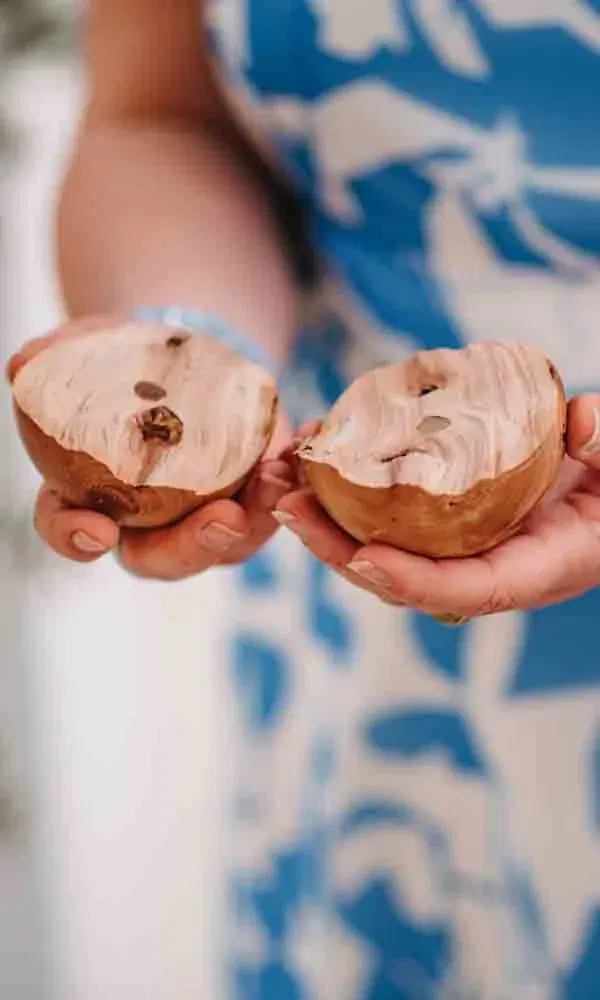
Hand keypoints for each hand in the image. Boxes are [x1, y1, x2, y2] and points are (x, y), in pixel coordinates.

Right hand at [7, 317, 293, 579]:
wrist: (187, 359)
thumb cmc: (126, 363)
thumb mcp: (91, 350)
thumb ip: (57, 358)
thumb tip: (23, 365)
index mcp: (88, 496)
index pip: (67, 529)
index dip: (74, 537)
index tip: (96, 531)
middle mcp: (143, 523)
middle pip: (158, 559)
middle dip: (191, 547)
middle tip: (222, 520)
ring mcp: (198, 520)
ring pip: (223, 546)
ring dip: (252, 522)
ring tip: (272, 482)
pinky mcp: (246, 504)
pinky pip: (266, 514)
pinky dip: (281, 494)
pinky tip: (290, 466)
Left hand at [274, 399, 599, 616]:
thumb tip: (580, 425)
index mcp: (538, 567)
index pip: (469, 588)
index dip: (415, 580)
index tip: (363, 557)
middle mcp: (490, 565)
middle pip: (404, 577)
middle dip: (340, 550)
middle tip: (288, 506)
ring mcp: (463, 545)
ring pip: (385, 549)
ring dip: (328, 522)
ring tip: (282, 483)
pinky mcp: (447, 519)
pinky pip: (391, 518)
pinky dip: (349, 497)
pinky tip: (317, 462)